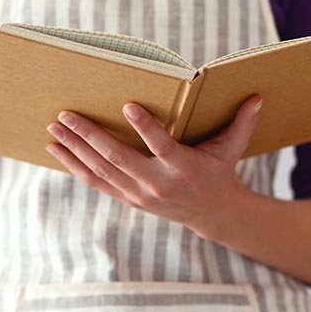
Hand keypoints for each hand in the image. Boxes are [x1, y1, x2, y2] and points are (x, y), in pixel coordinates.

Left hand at [44, 94, 262, 240]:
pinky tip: (57, 150)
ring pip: (100, 171)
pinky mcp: (127, 198)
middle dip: (89, 136)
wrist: (210, 215)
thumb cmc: (218, 172)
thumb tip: (257, 96)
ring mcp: (138, 194)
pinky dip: (74, 167)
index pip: (161, 146)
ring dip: (74, 150)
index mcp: (182, 167)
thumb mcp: (231, 149)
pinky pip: (95, 182)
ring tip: (53, 130)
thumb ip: (241, 124)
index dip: (145, 127)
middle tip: (66, 114)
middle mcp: (156, 183)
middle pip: (117, 158)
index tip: (126, 105)